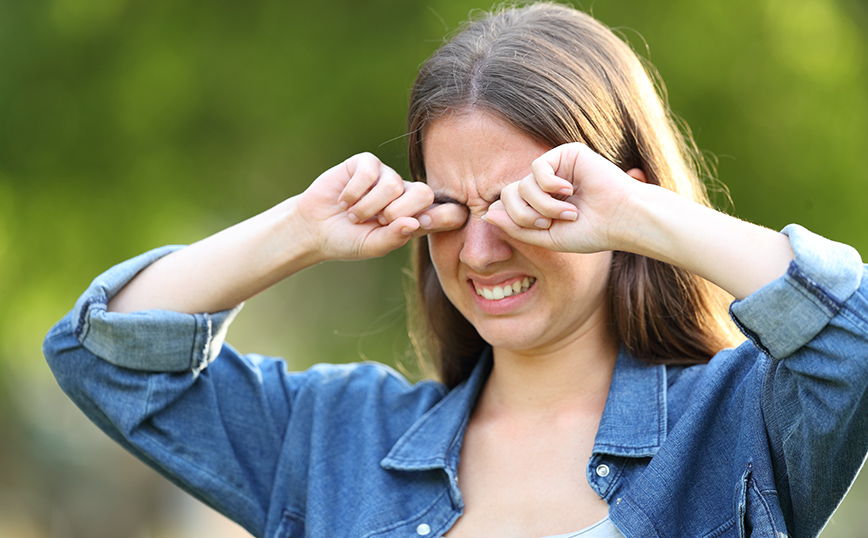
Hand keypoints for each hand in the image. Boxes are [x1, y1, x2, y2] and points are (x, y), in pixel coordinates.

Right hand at [295, 152, 467, 259]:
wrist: (314, 228)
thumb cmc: (347, 240)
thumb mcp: (372, 246)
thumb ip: (394, 237)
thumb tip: (415, 223)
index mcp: (416, 217)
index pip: (449, 213)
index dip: (443, 216)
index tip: (420, 224)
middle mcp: (405, 194)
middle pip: (424, 193)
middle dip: (398, 211)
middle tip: (378, 221)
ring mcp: (386, 176)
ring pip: (392, 185)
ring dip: (368, 206)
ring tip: (354, 215)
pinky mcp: (366, 163)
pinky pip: (370, 172)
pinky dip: (354, 192)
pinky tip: (344, 200)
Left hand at [482, 143, 645, 253]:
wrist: (622, 220)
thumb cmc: (590, 232)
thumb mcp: (547, 238)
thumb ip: (516, 228)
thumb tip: (487, 213)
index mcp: (540, 203)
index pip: (507, 206)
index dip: (516, 219)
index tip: (542, 229)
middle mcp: (545, 184)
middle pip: (509, 194)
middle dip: (524, 214)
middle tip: (548, 224)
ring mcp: (555, 168)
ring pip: (522, 184)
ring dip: (542, 204)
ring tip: (567, 212)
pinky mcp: (566, 154)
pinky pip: (537, 167)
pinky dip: (549, 185)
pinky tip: (570, 190)